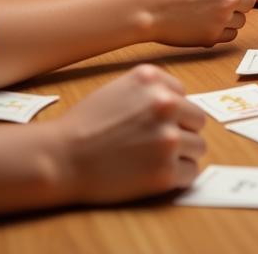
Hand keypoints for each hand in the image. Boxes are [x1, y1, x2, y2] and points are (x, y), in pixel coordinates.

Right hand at [46, 64, 205, 204]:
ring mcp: (168, 138)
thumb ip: (153, 90)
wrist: (59, 159)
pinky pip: (190, 173)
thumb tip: (181, 103)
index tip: (151, 124)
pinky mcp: (165, 172)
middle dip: (181, 131)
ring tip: (155, 160)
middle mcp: (166, 104)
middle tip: (157, 144)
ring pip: (198, 146)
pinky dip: (177, 177)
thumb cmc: (85, 124)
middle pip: (197, 120)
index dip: (170, 112)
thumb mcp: (120, 87)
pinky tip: (156, 174)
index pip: (184, 96)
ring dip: (182, 154)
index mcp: (154, 80)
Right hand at [138, 0, 255, 46]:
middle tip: (215, 1)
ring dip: (230, 17)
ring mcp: (223, 17)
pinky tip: (206, 24)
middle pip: (248, 1)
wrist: (145, 5)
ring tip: (209, 12)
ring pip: (241, 19)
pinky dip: (222, 31)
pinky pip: (231, 35)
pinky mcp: (213, 36)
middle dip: (236, 0)